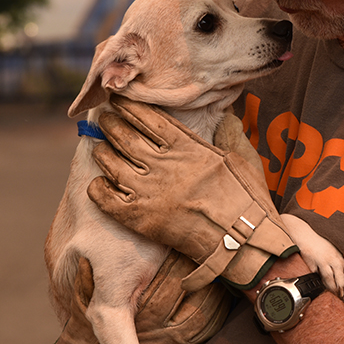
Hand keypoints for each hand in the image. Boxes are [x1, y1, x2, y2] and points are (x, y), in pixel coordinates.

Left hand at [88, 95, 297, 290]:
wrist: (241, 242)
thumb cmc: (246, 201)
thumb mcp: (242, 160)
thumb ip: (229, 136)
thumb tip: (228, 117)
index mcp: (187, 146)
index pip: (148, 118)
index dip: (129, 107)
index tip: (119, 101)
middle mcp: (164, 164)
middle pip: (125, 137)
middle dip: (111, 125)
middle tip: (105, 121)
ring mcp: (149, 191)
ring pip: (111, 164)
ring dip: (102, 153)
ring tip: (99, 148)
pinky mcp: (141, 218)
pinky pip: (106, 199)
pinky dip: (97, 189)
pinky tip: (98, 184)